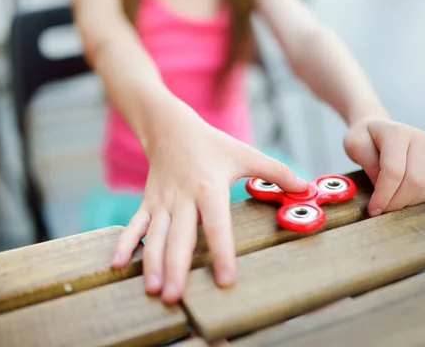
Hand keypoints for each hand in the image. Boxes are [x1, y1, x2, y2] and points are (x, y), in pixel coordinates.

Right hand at [110, 108, 307, 303]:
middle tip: (176, 296)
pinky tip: (118, 266)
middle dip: (176, 267)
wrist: (170, 127)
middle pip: (180, 237)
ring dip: (152, 263)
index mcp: (208, 187)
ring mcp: (162, 202)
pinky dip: (126, 244)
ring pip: (156, 237)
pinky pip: (135, 226)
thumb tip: (306, 188)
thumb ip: (276, 172)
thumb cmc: (211, 143)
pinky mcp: (148, 203)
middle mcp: (182, 198)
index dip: (221, 252)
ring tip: (154, 290)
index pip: (216, 225)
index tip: (225, 279)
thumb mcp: (245, 153)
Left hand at [343, 118, 424, 216]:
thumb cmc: (365, 138)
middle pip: (415, 181)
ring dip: (412, 201)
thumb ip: (368, 165)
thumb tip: (383, 190)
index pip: (394, 171)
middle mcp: (421, 138)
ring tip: (394, 202)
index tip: (373, 209)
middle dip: (397, 202)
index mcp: (397, 132)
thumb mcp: (355, 145)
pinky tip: (408, 196)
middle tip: (382, 209)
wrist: (379, 128)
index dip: (384, 195)